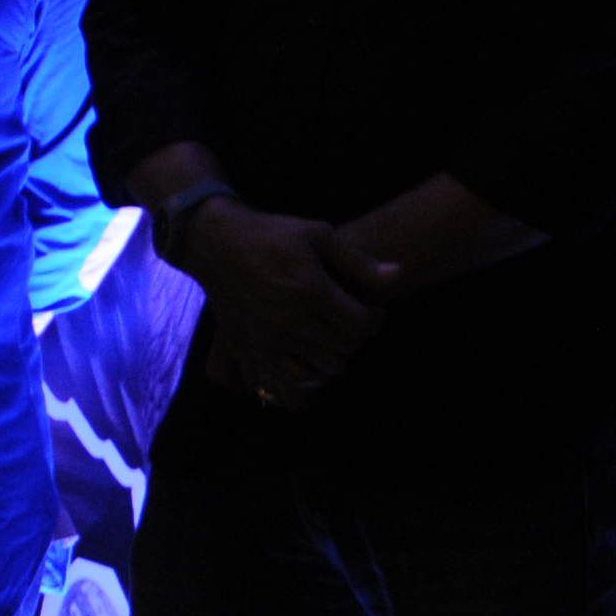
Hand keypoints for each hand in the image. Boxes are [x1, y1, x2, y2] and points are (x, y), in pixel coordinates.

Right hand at [177, 201, 387, 403]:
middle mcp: (287, 319)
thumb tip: (398, 275)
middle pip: (344, 350)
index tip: (374, 311)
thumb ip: (358, 261)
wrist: (216, 244)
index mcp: (308, 289)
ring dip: (337, 359)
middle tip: (356, 324)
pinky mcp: (250, 350)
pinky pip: (290, 381)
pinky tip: (313, 355)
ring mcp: (267, 339)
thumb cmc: (273, 235)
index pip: (359, 324)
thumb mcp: (318, 234)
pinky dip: (310, 376)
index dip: (376, 321)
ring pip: (321, 371)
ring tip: (335, 338)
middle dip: (359, 340)